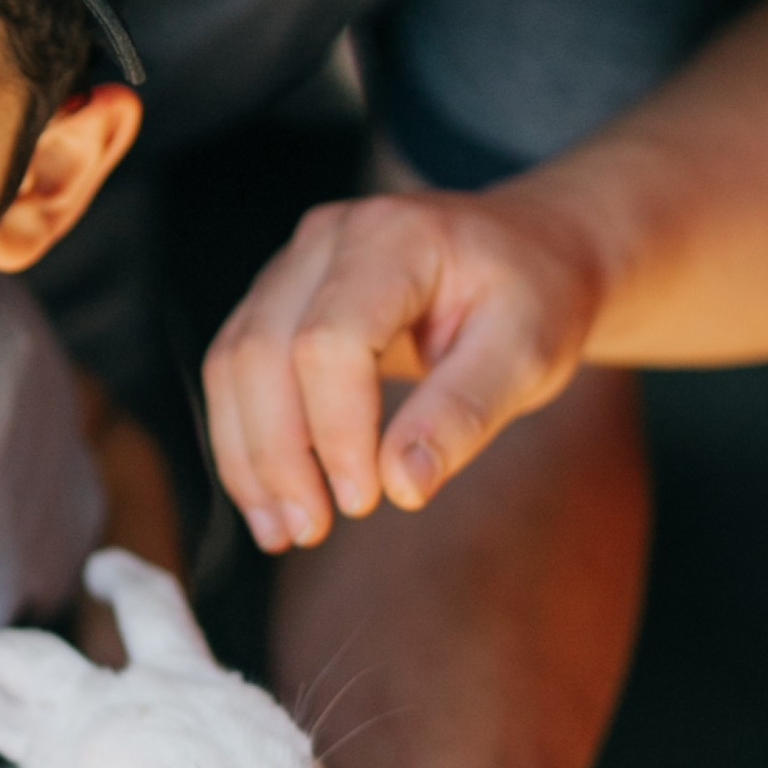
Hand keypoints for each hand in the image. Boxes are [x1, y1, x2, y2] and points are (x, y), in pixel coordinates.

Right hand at [202, 183, 601, 550]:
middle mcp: (330, 238)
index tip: (365, 501)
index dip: (336, 429)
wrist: (531, 254)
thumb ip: (463, 414)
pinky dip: (247, 438)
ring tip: (281, 529)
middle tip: (308, 530)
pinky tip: (272, 496)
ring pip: (233, 361)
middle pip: (262, 350)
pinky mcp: (282, 297)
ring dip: (248, 454)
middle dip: (277, 453)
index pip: (331, 339)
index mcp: (396, 237)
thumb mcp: (527, 356)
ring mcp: (297, 263)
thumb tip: (403, 484)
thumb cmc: (534, 298)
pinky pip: (238, 367)